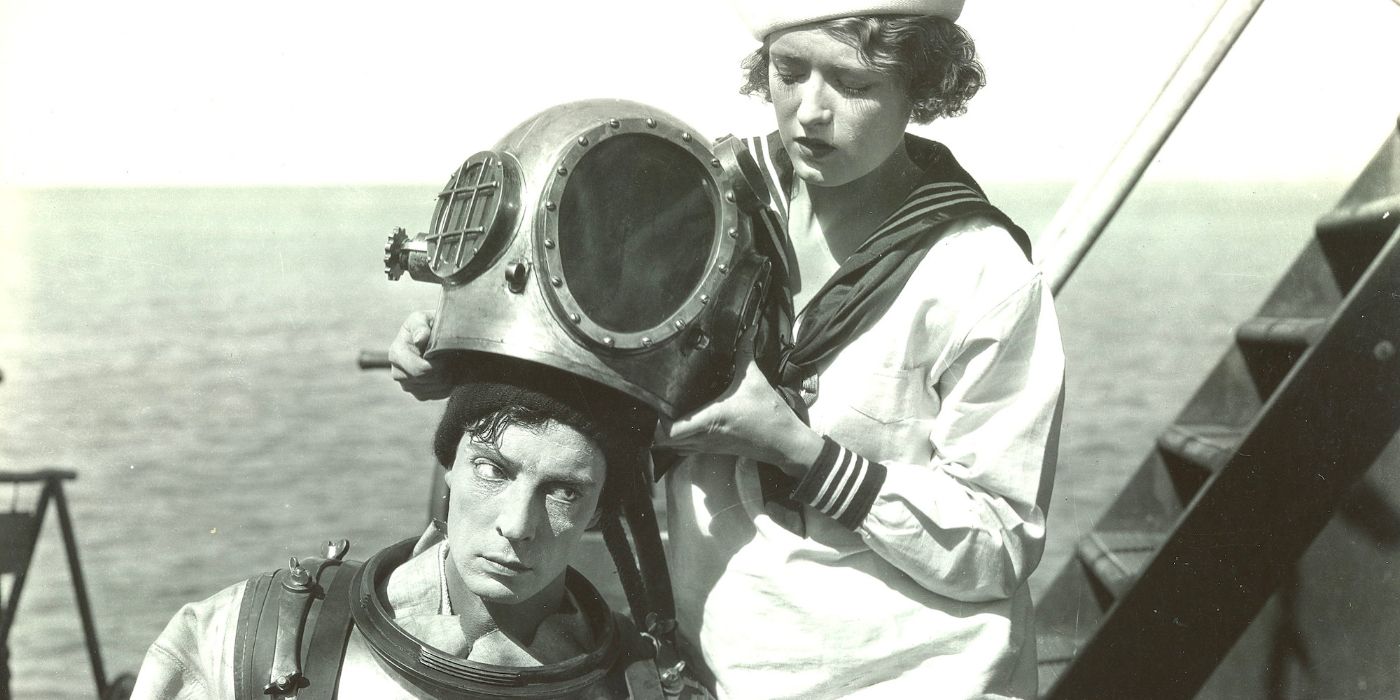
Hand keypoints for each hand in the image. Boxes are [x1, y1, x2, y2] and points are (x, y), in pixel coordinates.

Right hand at [389, 310, 451, 400]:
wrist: (432, 336)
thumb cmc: (426, 324)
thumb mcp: (422, 318)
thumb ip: (421, 327)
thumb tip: (420, 339)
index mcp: (396, 354)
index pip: (418, 370)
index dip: (436, 365)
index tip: (446, 354)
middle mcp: (398, 373)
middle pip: (426, 380)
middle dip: (442, 370)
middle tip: (451, 357)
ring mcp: (408, 386)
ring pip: (433, 389)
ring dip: (446, 377)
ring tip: (449, 362)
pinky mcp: (419, 393)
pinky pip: (438, 395)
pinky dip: (448, 385)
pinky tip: (448, 372)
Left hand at [654, 333, 822, 474]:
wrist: (785, 443)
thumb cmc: (770, 415)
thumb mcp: (755, 381)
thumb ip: (745, 355)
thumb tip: (747, 331)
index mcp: (711, 419)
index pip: (671, 431)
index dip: (659, 421)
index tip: (659, 403)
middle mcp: (705, 436)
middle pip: (666, 443)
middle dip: (657, 428)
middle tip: (658, 407)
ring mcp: (709, 447)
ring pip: (675, 448)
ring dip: (668, 436)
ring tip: (667, 414)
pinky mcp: (715, 450)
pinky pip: (688, 449)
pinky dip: (681, 440)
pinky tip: (685, 424)